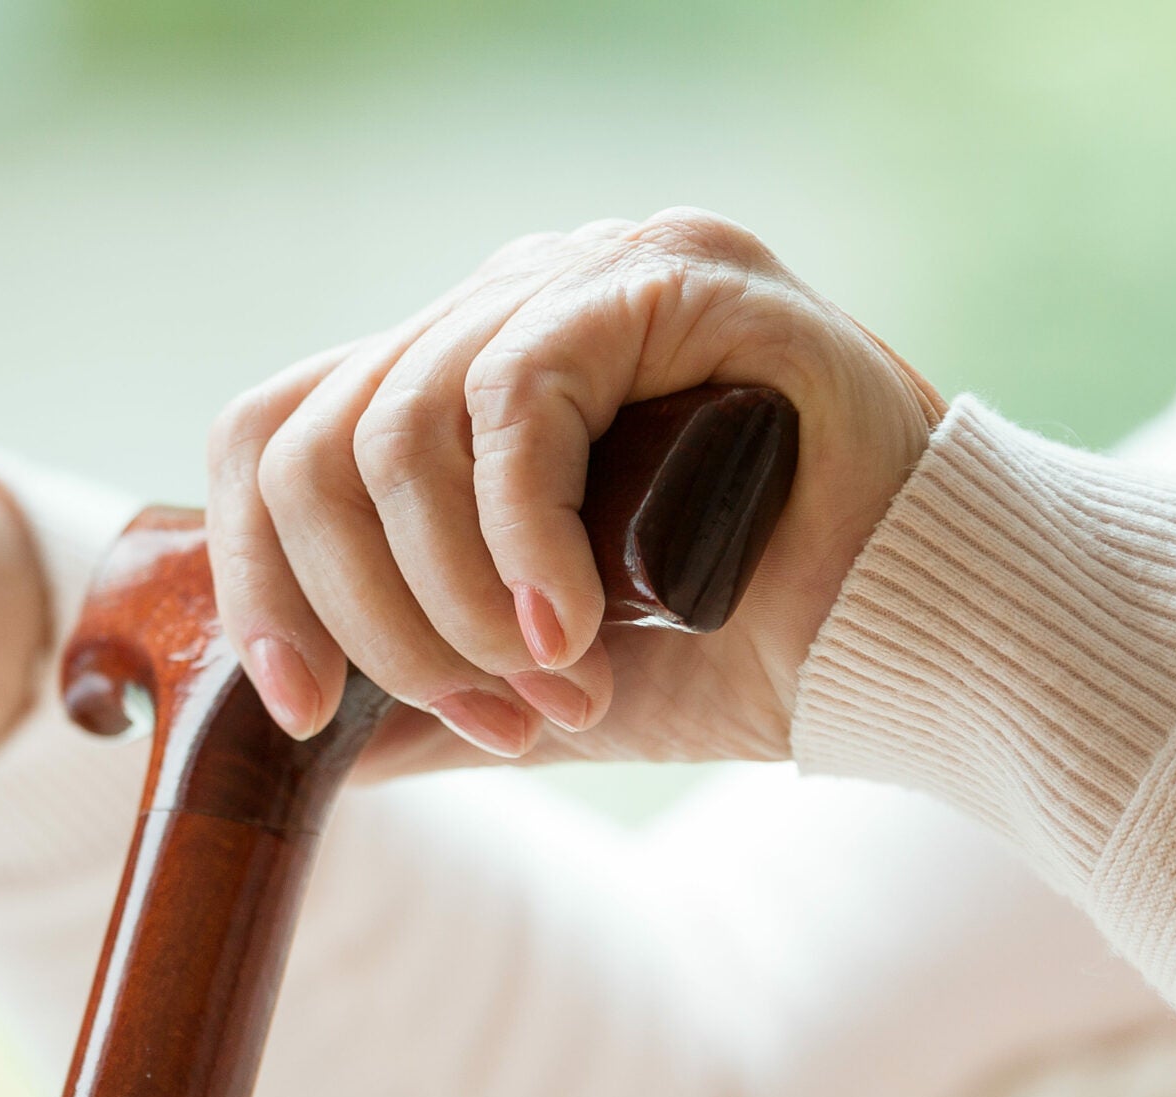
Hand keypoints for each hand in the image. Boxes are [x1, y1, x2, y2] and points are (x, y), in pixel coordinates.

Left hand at [208, 208, 946, 773]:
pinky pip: (515, 397)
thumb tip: (297, 743)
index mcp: (450, 380)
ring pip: (395, 431)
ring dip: (451, 600)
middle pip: (312, 443)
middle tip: (485, 714)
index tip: (301, 713)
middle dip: (370, 620)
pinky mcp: (668, 276)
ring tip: (551, 685)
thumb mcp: (529, 686)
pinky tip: (571, 627)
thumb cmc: (738, 653)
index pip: (278, 439)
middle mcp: (500, 307)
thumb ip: (416, 694)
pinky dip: (518, 537)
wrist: (917, 649)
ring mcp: (582, 274)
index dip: (258, 579)